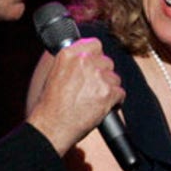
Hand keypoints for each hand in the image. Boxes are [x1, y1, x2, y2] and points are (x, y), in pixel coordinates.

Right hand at [27, 38, 124, 154]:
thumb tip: (87, 60)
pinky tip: (103, 108)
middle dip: (103, 75)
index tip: (95, 66)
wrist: (52, 126)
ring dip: (109, 89)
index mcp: (69, 54)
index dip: (97, 57)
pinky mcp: (107, 92)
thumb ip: (72, 63)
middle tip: (93, 89)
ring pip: (115, 78)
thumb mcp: (55, 74)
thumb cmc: (50, 105)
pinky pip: (120, 93)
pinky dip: (115, 102)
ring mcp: (97, 76)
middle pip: (107, 62)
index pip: (95, 44)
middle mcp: (84, 61)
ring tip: (94, 100)